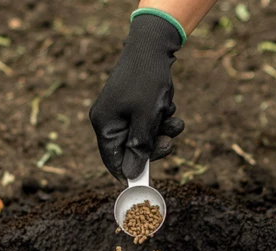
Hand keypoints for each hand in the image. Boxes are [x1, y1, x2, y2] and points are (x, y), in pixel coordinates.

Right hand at [90, 14, 185, 181]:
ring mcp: (121, 112)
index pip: (112, 160)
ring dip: (161, 130)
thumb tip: (131, 173)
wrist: (154, 44)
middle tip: (169, 143)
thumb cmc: (147, 79)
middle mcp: (109, 119)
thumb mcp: (146, 117)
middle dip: (153, 146)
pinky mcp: (134, 104)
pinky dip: (160, 117)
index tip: (148, 181)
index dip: (130, 172)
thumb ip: (139, 146)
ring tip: (171, 117)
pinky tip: (166, 104)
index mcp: (104, 124)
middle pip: (130, 150)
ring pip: (143, 136)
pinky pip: (148, 122)